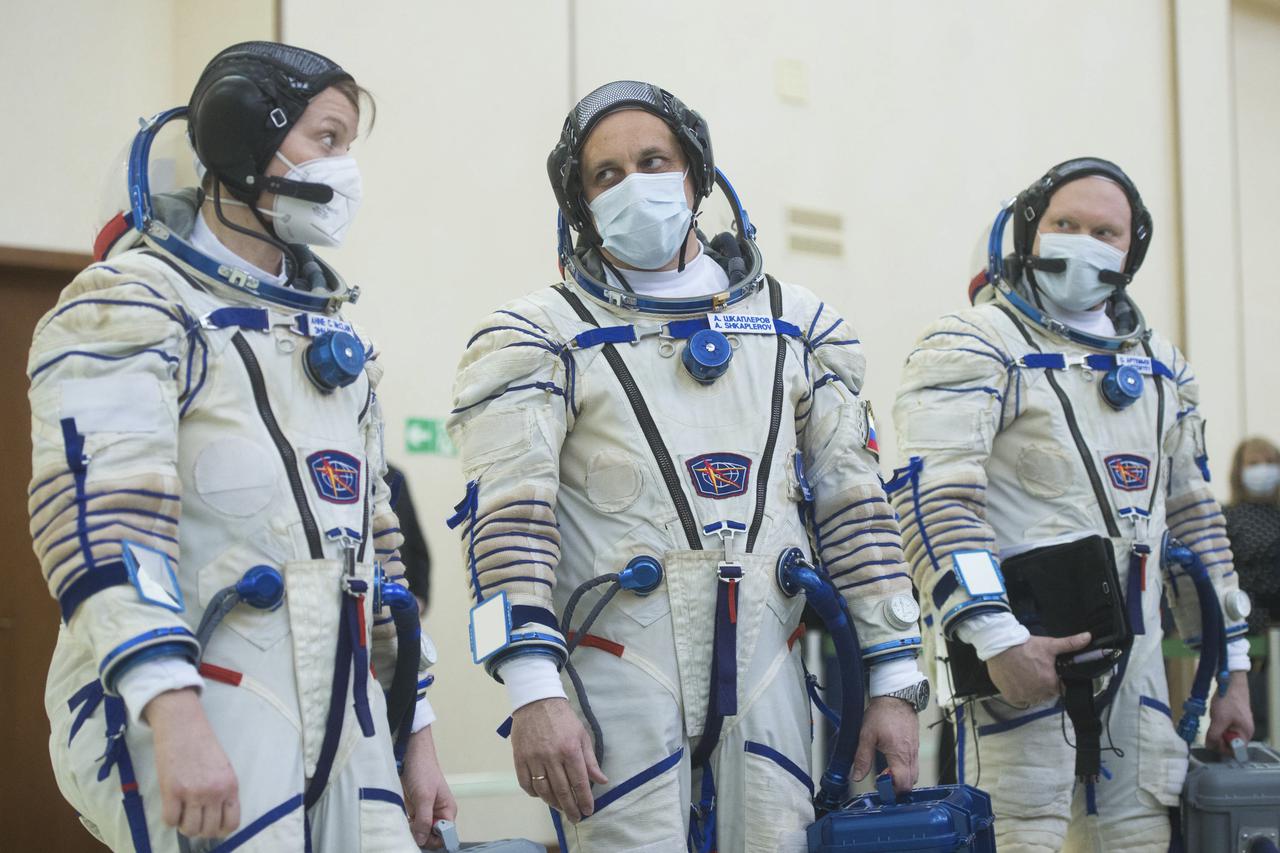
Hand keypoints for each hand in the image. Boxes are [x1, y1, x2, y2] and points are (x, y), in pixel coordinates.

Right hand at [145, 688, 239, 838]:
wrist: (183, 726)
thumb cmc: (203, 745)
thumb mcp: (223, 768)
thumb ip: (223, 791)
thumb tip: (215, 817)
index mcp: (231, 786)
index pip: (232, 823)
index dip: (220, 830)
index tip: (212, 825)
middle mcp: (215, 792)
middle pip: (209, 830)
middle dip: (200, 829)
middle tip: (193, 819)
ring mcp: (193, 792)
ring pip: (190, 829)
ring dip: (184, 825)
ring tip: (182, 813)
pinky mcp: (171, 790)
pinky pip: (170, 820)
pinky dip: (169, 818)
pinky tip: (171, 807)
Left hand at [402, 725, 456, 848]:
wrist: (410, 755)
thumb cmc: (423, 770)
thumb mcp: (424, 796)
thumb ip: (424, 819)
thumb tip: (422, 840)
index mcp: (447, 810)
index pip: (446, 835)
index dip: (435, 839)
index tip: (422, 838)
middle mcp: (438, 813)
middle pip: (433, 837)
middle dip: (422, 837)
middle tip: (411, 831)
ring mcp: (426, 812)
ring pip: (421, 833)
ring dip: (413, 833)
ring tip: (406, 826)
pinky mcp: (415, 810)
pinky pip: (413, 826)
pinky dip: (408, 828)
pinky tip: (402, 823)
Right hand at [510, 697, 606, 822]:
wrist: (537, 701)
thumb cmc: (563, 718)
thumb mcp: (582, 735)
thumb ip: (590, 760)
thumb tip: (602, 781)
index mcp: (570, 750)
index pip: (579, 783)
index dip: (584, 800)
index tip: (588, 811)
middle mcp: (552, 757)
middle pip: (561, 790)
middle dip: (570, 808)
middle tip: (575, 818)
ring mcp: (534, 758)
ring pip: (543, 790)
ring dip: (553, 803)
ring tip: (561, 809)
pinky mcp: (520, 757)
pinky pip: (525, 783)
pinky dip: (534, 793)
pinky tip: (541, 796)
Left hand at [852, 695, 918, 793]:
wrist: (896, 697)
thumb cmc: (882, 713)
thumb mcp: (866, 735)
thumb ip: (862, 758)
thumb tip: (857, 776)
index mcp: (899, 755)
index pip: (902, 784)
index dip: (891, 790)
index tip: (879, 786)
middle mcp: (910, 755)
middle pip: (910, 783)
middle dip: (897, 788)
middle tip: (882, 782)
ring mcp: (915, 751)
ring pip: (914, 775)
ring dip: (901, 779)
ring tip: (886, 773)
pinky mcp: (915, 746)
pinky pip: (914, 765)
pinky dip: (905, 770)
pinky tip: (893, 763)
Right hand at [986, 632, 1090, 707]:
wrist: (1000, 646)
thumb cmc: (1026, 646)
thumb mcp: (1049, 645)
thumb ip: (1070, 644)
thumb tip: (1088, 637)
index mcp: (1050, 683)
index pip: (1059, 689)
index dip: (1054, 680)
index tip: (1047, 671)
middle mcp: (1038, 693)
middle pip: (1046, 694)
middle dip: (1043, 685)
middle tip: (1035, 671)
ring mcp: (1023, 696)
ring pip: (1034, 698)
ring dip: (1032, 690)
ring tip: (1025, 676)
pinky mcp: (1011, 697)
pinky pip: (1021, 701)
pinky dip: (1020, 694)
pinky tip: (1018, 682)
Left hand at [1206, 671, 1253, 753]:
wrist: (1230, 682)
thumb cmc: (1228, 700)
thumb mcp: (1219, 720)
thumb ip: (1215, 735)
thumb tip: (1210, 747)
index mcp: (1246, 733)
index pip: (1236, 751)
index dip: (1224, 748)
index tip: (1214, 742)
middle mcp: (1244, 731)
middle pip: (1230, 743)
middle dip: (1219, 738)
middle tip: (1211, 730)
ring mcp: (1239, 724)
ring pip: (1225, 734)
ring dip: (1217, 730)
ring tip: (1214, 721)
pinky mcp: (1233, 718)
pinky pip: (1224, 726)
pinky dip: (1217, 724)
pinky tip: (1215, 717)